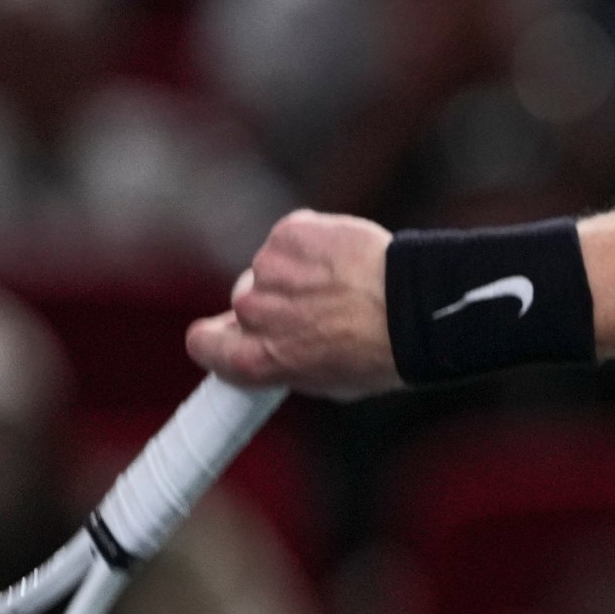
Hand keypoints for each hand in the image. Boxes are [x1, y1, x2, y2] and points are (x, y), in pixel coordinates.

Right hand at [187, 211, 400, 398]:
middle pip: (244, 302)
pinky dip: (313, 244)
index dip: (220, 339)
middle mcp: (251, 312)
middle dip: (273, 304)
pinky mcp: (288, 232)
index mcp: (252, 359)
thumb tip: (272, 350)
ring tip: (342, 286)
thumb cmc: (378, 355)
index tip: (235, 336)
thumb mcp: (322, 381)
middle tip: (318, 309)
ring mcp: (267, 268)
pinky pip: (292, 238)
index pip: (201, 343)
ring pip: (271, 269)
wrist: (413, 311)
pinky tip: (343, 259)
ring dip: (297, 273)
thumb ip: (283, 362)